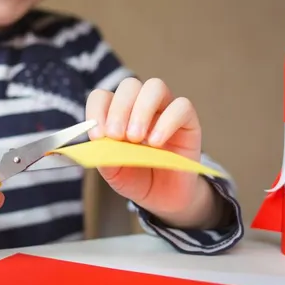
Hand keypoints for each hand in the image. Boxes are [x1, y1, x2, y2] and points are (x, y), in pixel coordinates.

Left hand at [86, 77, 222, 228]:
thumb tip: (98, 144)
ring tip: (136, 138)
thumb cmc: (136, 179)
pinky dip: (167, 122)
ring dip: (142, 110)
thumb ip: (104, 158)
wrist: (164, 198)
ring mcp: (165, 110)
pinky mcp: (188, 121)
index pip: (102, 96)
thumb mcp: (114, 173)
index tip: (97, 135)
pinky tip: (156, 143)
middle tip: (116, 136)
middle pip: (129, 86)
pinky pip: (182, 106)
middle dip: (119, 109)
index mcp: (117, 114)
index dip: (97, 110)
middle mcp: (140, 106)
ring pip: (155, 87)